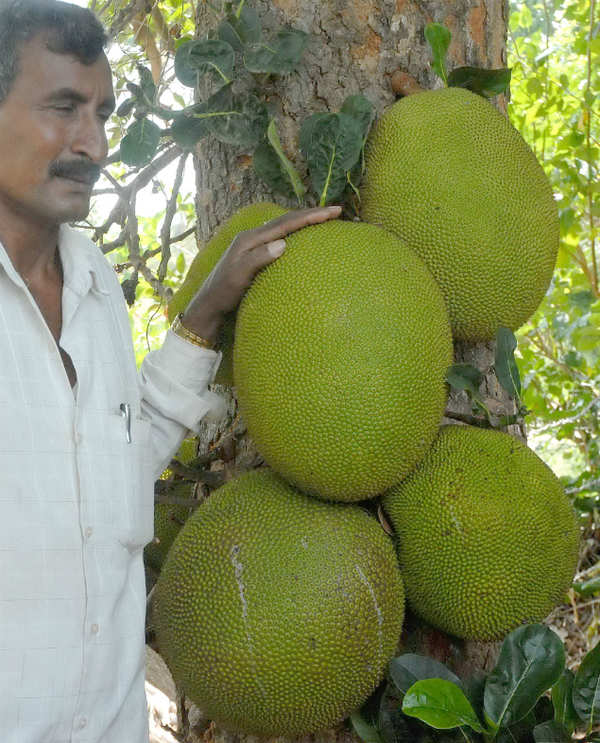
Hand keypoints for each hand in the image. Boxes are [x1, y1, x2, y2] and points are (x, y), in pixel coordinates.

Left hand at [180, 205, 341, 343]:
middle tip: (336, 211)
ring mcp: (252, 244)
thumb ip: (258, 259)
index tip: (332, 212)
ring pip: (283, 227)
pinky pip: (278, 236)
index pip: (285, 223)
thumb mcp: (239, 277)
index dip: (310, 216)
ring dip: (303, 221)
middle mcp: (251, 237)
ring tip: (323, 218)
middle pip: (286, 220)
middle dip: (311, 214)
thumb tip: (283, 243)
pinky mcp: (253, 253)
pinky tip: (301, 235)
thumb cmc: (223, 292)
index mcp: (250, 239)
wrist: (208, 304)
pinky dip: (294, 232)